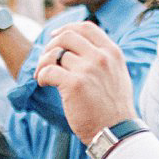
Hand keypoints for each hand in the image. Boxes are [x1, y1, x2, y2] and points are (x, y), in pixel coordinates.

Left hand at [33, 23, 136, 140]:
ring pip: (54, 54)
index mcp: (112, 52)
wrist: (116, 131)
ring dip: (42, 64)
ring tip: (42, 76)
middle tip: (45, 60)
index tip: (54, 37)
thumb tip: (80, 49)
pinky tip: (43, 83)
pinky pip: (48, 71)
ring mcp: (88, 69)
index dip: (66, 28)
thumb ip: (103, 59)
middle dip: (50, 46)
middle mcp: (101, 57)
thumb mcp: (117, 75)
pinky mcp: (74, 84)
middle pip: (67, 36)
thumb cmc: (113, 108)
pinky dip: (41, 76)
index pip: (86, 27)